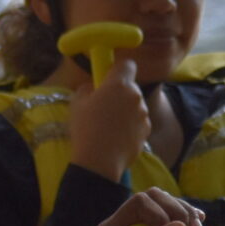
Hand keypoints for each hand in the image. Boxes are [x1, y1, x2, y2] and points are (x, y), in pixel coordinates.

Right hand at [69, 56, 154, 184]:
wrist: (99, 161)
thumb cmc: (86, 129)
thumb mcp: (77, 102)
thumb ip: (88, 88)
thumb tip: (94, 88)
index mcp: (119, 85)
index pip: (127, 64)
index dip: (119, 68)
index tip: (110, 76)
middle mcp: (136, 96)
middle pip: (130, 87)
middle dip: (120, 92)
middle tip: (104, 105)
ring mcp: (144, 114)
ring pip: (135, 105)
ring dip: (125, 109)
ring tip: (109, 124)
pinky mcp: (147, 130)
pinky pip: (138, 121)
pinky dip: (130, 125)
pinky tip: (117, 136)